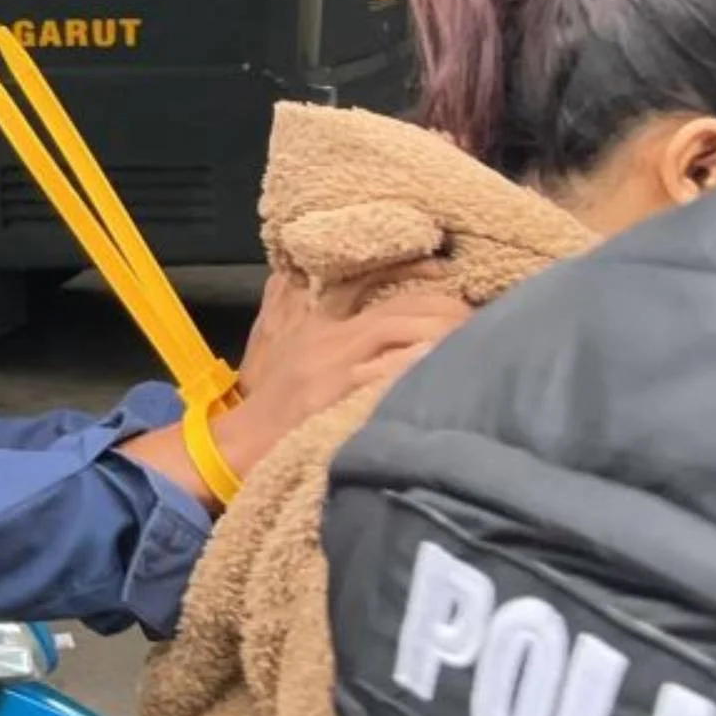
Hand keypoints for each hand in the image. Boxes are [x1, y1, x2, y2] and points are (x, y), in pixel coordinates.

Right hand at [218, 270, 469, 468]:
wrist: (235, 446)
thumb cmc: (266, 404)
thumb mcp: (281, 348)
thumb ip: (307, 318)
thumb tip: (336, 299)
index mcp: (322, 323)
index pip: (372, 282)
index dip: (414, 271)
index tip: (447, 269)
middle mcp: (331, 336)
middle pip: (400, 307)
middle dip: (446, 310)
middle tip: (479, 320)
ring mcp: (334, 365)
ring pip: (398, 329)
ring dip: (441, 332)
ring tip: (475, 343)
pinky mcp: (336, 395)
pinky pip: (384, 371)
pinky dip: (415, 364)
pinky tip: (443, 365)